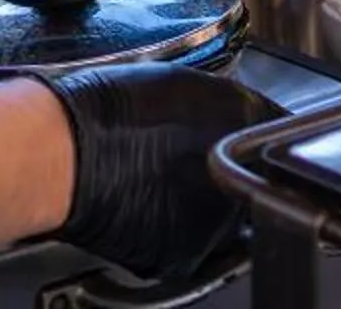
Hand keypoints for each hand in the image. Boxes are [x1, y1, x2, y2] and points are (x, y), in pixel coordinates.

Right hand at [41, 63, 278, 280]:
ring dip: (205, 203)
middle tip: (190, 157)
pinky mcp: (185, 257)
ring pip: (224, 216)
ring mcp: (215, 223)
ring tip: (162, 179)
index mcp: (244, 125)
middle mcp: (239, 179)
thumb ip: (225, 101)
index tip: (246, 141)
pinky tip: (148, 201)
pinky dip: (176, 229)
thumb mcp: (180, 82)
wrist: (64, 153)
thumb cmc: (108, 108)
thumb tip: (240, 113)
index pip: (276, 132)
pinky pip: (192, 243)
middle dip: (231, 174)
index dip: (258, 137)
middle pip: (252, 180)